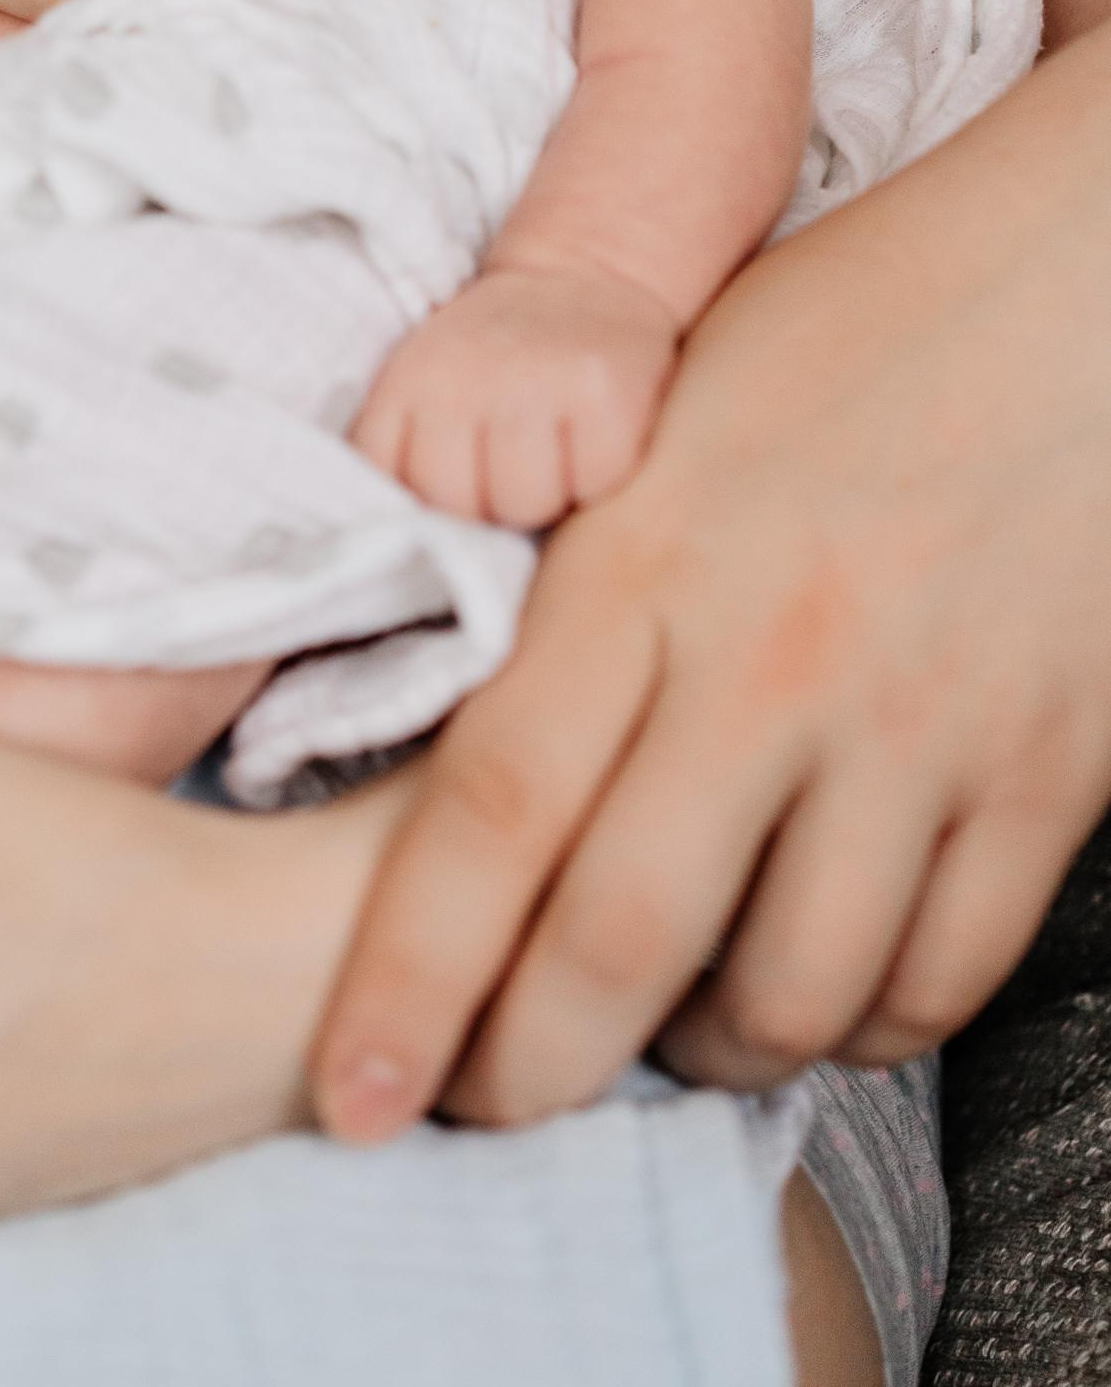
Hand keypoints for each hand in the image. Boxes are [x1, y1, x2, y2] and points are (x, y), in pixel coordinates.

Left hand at [312, 27, 1110, 1140]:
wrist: (1072, 278)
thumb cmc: (840, 326)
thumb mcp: (654, 410)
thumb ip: (554, 564)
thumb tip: (430, 719)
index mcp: (642, 561)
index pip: (487, 818)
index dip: (406, 986)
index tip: (347, 1093)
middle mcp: (772, 659)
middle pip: (617, 943)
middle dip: (527, 1073)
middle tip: (486, 1107)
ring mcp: (922, 725)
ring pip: (785, 993)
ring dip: (702, 1056)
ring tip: (659, 1037)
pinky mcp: (1048, 769)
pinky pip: (939, 975)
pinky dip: (861, 1027)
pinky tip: (813, 994)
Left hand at [353, 267, 678, 527]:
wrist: (591, 275)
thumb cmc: (506, 350)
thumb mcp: (431, 376)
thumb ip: (408, 444)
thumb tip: (412, 536)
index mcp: (413, 379)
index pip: (386, 479)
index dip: (422, 499)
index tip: (455, 480)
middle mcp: (466, 378)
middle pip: (456, 504)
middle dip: (488, 503)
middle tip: (515, 464)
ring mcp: (536, 382)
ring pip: (524, 504)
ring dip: (548, 496)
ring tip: (558, 454)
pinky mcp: (605, 394)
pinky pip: (593, 486)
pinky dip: (602, 479)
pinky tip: (598, 441)